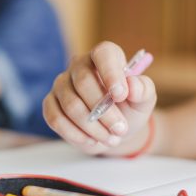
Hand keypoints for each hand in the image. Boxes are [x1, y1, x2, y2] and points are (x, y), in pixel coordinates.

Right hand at [43, 41, 156, 155]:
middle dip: (105, 112)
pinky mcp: (50, 104)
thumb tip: (132, 85)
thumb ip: (144, 90)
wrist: (114, 129)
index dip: (111, 73)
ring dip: (93, 127)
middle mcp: (79, 65)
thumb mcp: (144, 100)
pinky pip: (56, 119)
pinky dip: (75, 134)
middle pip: (84, 83)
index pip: (103, 54)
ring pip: (71, 105)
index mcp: (105, 56)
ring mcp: (61, 84)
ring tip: (111, 138)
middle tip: (121, 129)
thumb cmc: (129, 108)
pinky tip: (91, 140)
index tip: (121, 96)